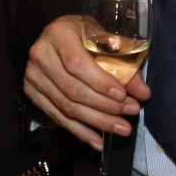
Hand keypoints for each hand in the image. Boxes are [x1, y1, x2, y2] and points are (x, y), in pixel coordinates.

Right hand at [23, 14, 147, 146]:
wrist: (59, 36)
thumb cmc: (85, 35)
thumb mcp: (105, 40)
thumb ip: (124, 64)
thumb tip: (143, 94)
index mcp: (58, 34)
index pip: (77, 64)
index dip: (100, 83)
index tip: (123, 96)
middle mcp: (40, 54)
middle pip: (72, 89)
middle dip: (104, 106)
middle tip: (129, 114)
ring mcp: (33, 75)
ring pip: (65, 106)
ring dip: (96, 122)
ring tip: (120, 129)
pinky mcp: (31, 92)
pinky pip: (57, 117)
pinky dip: (79, 131)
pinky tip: (98, 141)